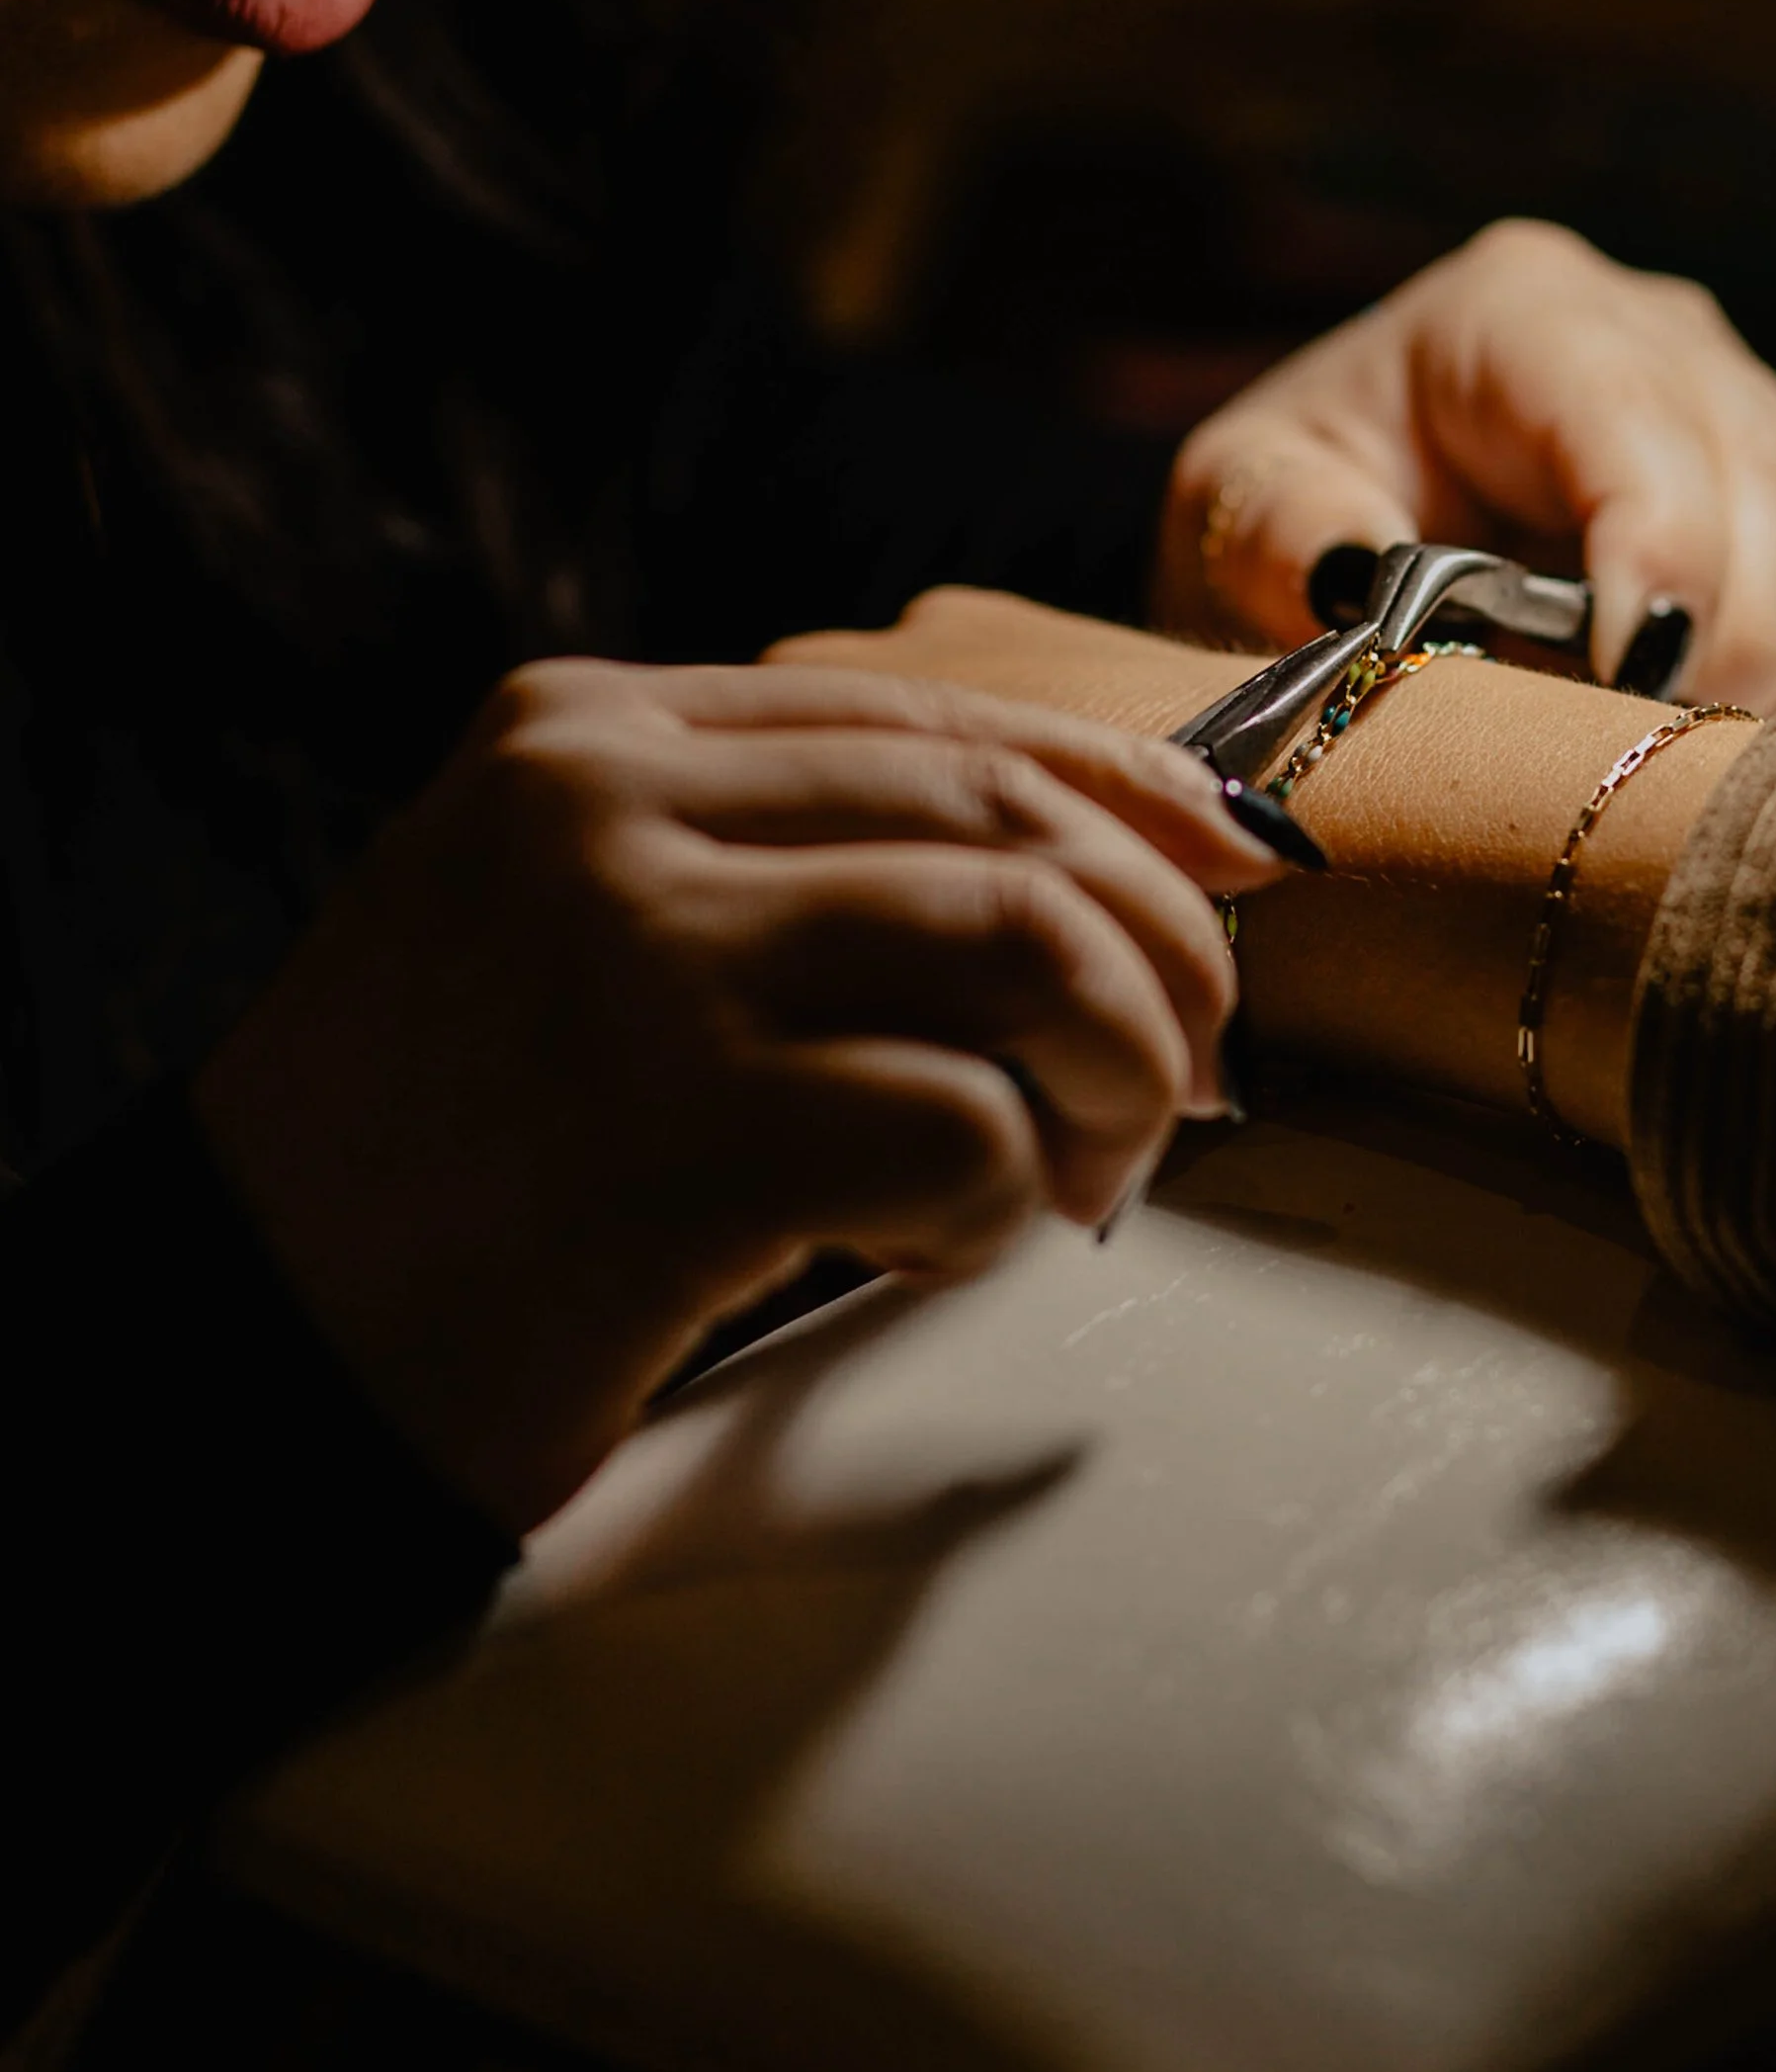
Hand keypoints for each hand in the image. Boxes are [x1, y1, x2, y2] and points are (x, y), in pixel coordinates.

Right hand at [193, 658, 1286, 1533]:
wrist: (239, 1353)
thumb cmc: (438, 1159)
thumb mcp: (550, 921)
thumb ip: (750, 855)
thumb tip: (1066, 862)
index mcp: (581, 731)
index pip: (933, 718)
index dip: (1127, 786)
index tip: (1239, 863)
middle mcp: (607, 808)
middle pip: (1013, 816)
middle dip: (1158, 948)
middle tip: (1183, 1077)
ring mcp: (638, 960)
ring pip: (1030, 945)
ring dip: (1115, 1072)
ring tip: (1077, 1172)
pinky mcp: (679, 1132)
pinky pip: (966, 1131)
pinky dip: (997, 1206)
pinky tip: (923, 1254)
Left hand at [1157, 219, 1775, 712]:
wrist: (1344, 543)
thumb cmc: (1293, 519)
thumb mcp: (1236, 509)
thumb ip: (1281, 528)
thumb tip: (1352, 574)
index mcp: (1519, 312)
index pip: (1629, 408)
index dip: (1660, 540)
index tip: (1638, 671)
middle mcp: (1661, 338)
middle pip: (1766, 472)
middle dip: (1735, 634)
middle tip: (1670, 763)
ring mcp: (1754, 414)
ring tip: (1716, 769)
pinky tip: (1773, 748)